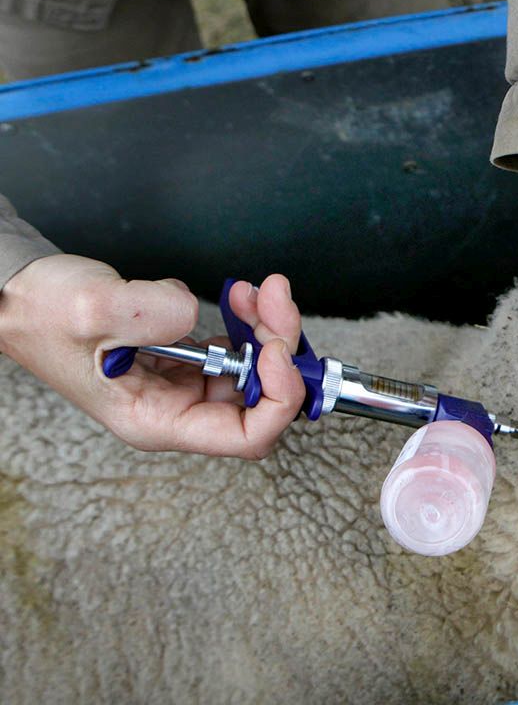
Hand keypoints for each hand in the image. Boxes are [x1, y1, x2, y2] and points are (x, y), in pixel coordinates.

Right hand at [0, 255, 304, 458]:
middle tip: (275, 300)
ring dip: (269, 329)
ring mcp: (185, 383)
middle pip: (262, 399)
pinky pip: (239, 348)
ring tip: (258, 292)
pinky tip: (241, 297)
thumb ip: (153, 313)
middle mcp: (176, 409)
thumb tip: (195, 313)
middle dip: (279, 347)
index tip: (274, 351)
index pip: (246, 437)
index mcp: (156, 421)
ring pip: (256, 370)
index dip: (277, 397)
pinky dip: (251, 320)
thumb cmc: (41, 312)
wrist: (20, 291)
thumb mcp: (93, 308)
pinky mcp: (187, 358)